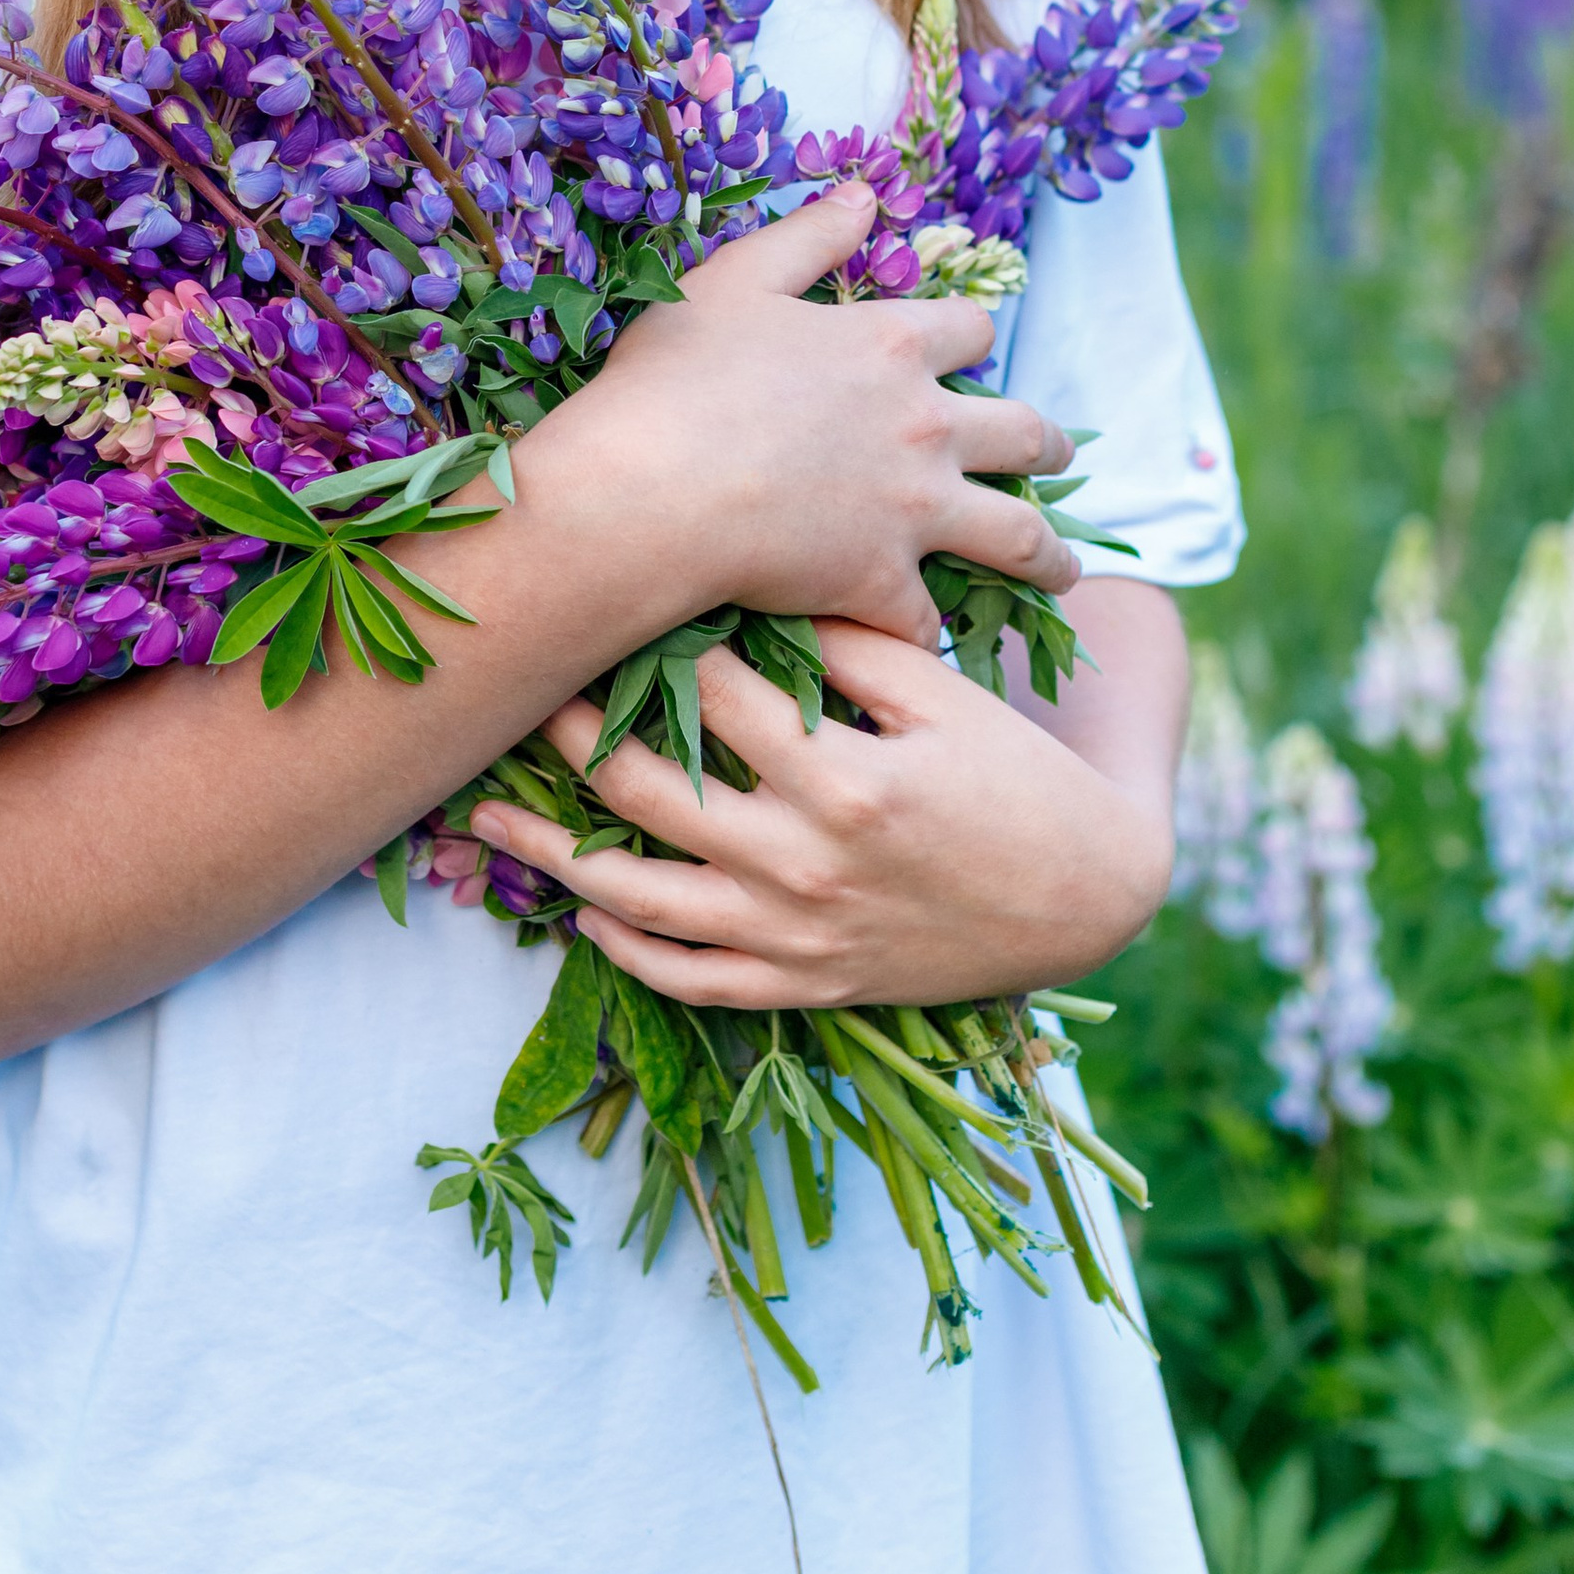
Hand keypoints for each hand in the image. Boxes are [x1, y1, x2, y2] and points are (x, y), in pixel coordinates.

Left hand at [469, 616, 1176, 1011]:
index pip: (710, 697)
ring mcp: (797, 936)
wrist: (1087, 897)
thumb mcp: (946, 696)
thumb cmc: (1017, 778)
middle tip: (512, 690)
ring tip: (485, 821)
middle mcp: (804, 863)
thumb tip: (758, 586)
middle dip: (568, 737)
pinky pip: (693, 981)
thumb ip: (851, 645)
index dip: (645, 643)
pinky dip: (627, 949)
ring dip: (553, 858)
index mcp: (843, 778)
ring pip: (643, 899)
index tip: (595, 603)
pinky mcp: (806, 986)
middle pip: (649, 791)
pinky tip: (583, 911)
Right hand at [546, 176, 1079, 643]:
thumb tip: (867, 194)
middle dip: (1046, 445)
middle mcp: (925, 426)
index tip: (970, 355)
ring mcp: (914, 510)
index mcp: (891, 344)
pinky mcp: (882, 582)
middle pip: (1024, 432)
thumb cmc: (676, 378)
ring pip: (1019, 536)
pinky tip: (928, 640)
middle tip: (1056, 458)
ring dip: (1049, 555)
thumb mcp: (736, 279)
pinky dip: (929, 630)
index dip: (972, 340)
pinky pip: (929, 618)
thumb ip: (809, 236)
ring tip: (1063, 569)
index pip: (971, 331)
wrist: (647, 489)